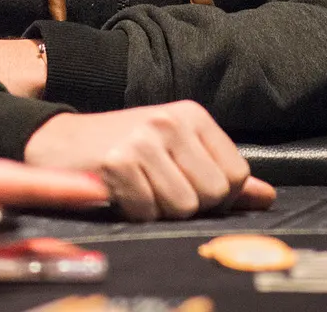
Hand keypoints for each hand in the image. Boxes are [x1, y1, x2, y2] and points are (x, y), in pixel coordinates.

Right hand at [23, 101, 276, 221]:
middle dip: (190, 204)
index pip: (237, 174)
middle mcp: (170, 121)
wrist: (59, 141)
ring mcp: (143, 140)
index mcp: (192, 115)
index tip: (190, 185)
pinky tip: (121, 192)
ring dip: (160, 209)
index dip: (218, 195)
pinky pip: (147, 211)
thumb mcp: (177, 150)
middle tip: (160, 188)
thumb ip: (221, 173)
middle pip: (213, 193)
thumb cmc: (122, 148)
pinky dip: (135, 211)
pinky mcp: (118, 162)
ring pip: (183, 206)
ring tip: (140, 188)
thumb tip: (267, 196)